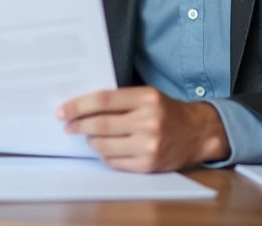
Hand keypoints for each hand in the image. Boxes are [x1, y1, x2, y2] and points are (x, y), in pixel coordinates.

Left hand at [57, 87, 229, 172]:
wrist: (197, 133)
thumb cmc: (166, 111)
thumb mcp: (148, 96)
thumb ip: (120, 99)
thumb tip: (82, 106)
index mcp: (147, 98)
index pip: (103, 100)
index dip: (79, 105)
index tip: (63, 110)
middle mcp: (148, 122)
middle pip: (100, 124)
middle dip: (78, 125)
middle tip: (67, 125)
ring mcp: (149, 146)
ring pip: (103, 145)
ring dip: (90, 140)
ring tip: (88, 135)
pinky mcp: (148, 165)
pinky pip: (114, 161)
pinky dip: (104, 154)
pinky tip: (104, 147)